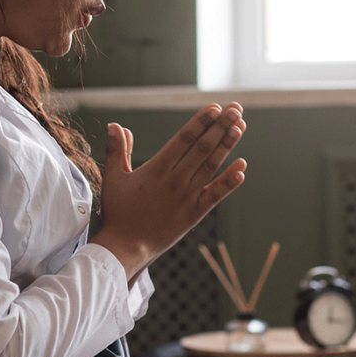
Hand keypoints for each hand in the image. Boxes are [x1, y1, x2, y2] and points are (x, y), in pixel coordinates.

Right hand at [90, 103, 246, 282]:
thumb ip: (116, 150)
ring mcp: (187, 197)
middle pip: (203, 147)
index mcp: (157, 169)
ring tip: (240, 126)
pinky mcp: (195, 214)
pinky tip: (242, 167)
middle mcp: (175, 180)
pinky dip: (229, 181)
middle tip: (235, 108)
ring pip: (211, 166)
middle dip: (221, 126)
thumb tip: (115, 125)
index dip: (201, 122)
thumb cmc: (118, 213)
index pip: (184, 139)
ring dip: (227, 146)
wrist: (126, 248)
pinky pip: (216, 195)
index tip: (214, 108)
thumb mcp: (113, 178)